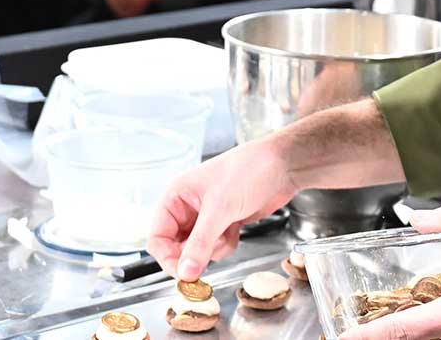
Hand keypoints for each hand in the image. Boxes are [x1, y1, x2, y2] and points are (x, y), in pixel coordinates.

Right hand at [147, 137, 298, 281]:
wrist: (282, 166)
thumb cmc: (249, 169)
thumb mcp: (220, 208)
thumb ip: (200, 243)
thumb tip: (185, 271)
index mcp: (176, 196)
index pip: (158, 236)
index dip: (167, 257)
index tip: (182, 274)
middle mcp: (188, 207)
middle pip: (176, 247)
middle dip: (194, 255)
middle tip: (208, 255)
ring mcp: (207, 217)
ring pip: (197, 251)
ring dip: (213, 249)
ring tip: (227, 232)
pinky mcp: (224, 224)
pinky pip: (216, 247)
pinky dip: (226, 245)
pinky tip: (236, 229)